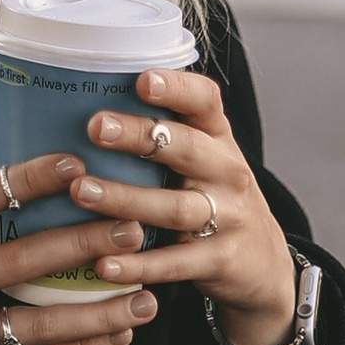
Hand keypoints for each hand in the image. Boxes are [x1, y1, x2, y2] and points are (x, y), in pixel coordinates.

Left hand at [69, 68, 299, 344]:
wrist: (264, 265)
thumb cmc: (214, 198)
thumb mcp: (203, 160)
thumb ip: (162, 134)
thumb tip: (80, 99)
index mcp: (219, 138)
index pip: (205, 102)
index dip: (177, 88)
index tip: (142, 80)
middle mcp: (227, 171)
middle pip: (185, 149)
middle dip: (139, 137)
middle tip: (95, 127)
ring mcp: (229, 217)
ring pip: (174, 207)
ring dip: (125, 198)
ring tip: (81, 191)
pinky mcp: (221, 261)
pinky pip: (176, 263)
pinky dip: (139, 265)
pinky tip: (105, 263)